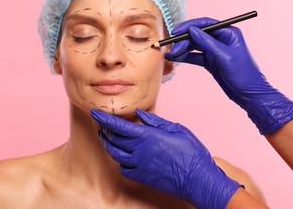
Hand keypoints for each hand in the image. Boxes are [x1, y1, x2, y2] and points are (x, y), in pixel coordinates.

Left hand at [90, 109, 240, 207]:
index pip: (118, 126)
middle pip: (113, 139)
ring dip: (108, 144)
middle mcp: (139, 151)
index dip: (104, 119)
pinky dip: (119, 159)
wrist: (198, 180)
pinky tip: (122, 154)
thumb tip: (139, 113)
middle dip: (104, 129)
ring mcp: (139, 166)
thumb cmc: (191, 152)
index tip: (94, 112)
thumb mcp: (176, 129)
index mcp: (147, 136)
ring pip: (115, 154)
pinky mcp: (141, 177)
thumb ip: (155, 121)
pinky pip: (123, 168)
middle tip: (101, 123)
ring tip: (106, 137)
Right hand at [165, 17, 292, 133]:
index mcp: (228, 33)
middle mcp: (221, 39)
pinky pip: (195, 56)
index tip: (175, 31)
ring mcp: (215, 51)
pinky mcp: (211, 61)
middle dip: (183, 41)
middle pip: (197, 35)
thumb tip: (191, 30)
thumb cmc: (244, 74)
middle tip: (173, 49)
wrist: (250, 95)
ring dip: (182, 49)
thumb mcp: (224, 56)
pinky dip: (185, 57)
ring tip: (172, 55)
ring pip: (194, 46)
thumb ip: (207, 42)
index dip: (189, 26)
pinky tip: (175, 59)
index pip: (205, 24)